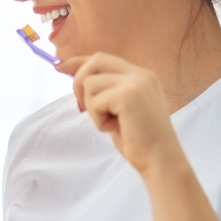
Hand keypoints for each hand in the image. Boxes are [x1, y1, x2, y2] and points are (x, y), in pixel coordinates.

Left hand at [58, 53, 184, 175]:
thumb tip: (76, 78)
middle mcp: (141, 75)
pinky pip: (94, 101)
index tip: (60, 66)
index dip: (79, 61)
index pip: (103, 59)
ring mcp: (137, 83)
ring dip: (92, 108)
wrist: (160, 161)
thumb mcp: (119, 110)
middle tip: (83, 108)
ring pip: (90, 83)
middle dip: (79, 82)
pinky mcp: (129, 95)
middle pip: (96, 60)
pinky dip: (98, 120)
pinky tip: (115, 128)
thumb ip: (105, 92)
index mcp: (141, 77)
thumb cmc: (138, 142)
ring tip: (110, 123)